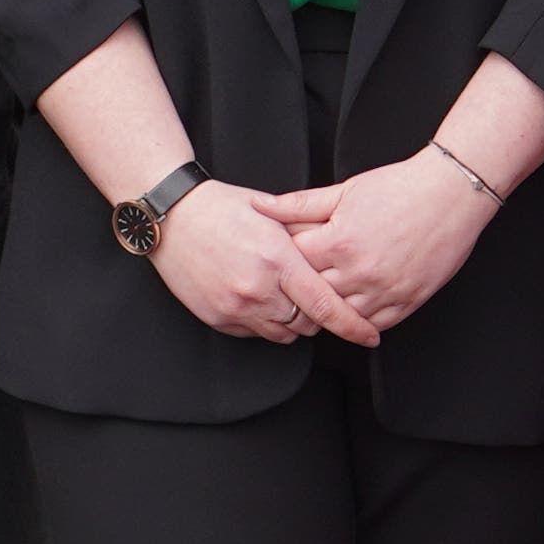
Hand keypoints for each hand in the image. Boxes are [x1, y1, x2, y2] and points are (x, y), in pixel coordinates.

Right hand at [151, 178, 385, 348]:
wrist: (173, 218)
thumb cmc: (223, 208)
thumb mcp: (271, 211)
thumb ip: (306, 233)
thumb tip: (341, 249)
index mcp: (277, 259)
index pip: (324, 304)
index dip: (352, 325)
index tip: (369, 335)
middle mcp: (258, 288)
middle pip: (307, 323)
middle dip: (316, 314)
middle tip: (311, 294)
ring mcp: (236, 307)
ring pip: (282, 334)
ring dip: (291, 321)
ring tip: (283, 294)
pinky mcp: (218, 318)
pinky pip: (254, 333)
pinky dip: (263, 321)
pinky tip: (256, 296)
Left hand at [275, 148, 503, 332]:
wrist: (451, 192)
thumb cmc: (400, 187)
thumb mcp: (344, 190)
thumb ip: (299, 204)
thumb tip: (260, 206)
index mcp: (338, 242)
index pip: (292, 265)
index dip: (284, 261)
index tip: (283, 258)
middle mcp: (359, 272)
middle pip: (313, 294)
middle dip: (303, 287)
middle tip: (301, 280)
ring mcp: (384, 290)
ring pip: (340, 316)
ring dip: (331, 307)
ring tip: (327, 293)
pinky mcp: (407, 301)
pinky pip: (373, 325)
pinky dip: (360, 320)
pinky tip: (354, 307)